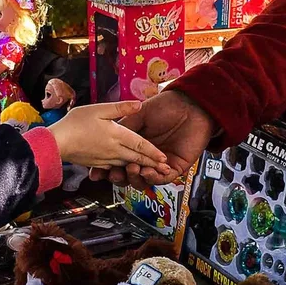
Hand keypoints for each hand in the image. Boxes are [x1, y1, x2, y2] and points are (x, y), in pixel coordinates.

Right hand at [46, 101, 168, 170]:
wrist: (56, 143)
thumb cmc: (75, 123)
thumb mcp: (99, 109)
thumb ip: (120, 108)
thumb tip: (139, 104)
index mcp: (117, 136)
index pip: (141, 144)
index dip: (153, 151)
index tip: (164, 158)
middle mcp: (114, 150)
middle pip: (137, 158)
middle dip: (152, 163)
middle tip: (164, 168)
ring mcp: (106, 159)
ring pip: (127, 164)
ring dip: (140, 168)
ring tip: (150, 170)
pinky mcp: (97, 164)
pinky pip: (115, 167)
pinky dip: (124, 169)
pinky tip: (126, 167)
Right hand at [89, 89, 215, 189]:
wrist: (190, 104)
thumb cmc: (165, 106)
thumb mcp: (139, 115)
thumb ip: (126, 126)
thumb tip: (110, 139)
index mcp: (136, 145)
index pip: (119, 161)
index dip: (107, 168)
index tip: (95, 173)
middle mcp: (147, 157)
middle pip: (129, 174)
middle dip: (119, 177)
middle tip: (113, 175)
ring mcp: (161, 164)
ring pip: (145, 180)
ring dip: (135, 177)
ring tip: (131, 169)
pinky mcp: (176, 167)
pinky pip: (163, 179)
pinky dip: (153, 178)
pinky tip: (147, 172)